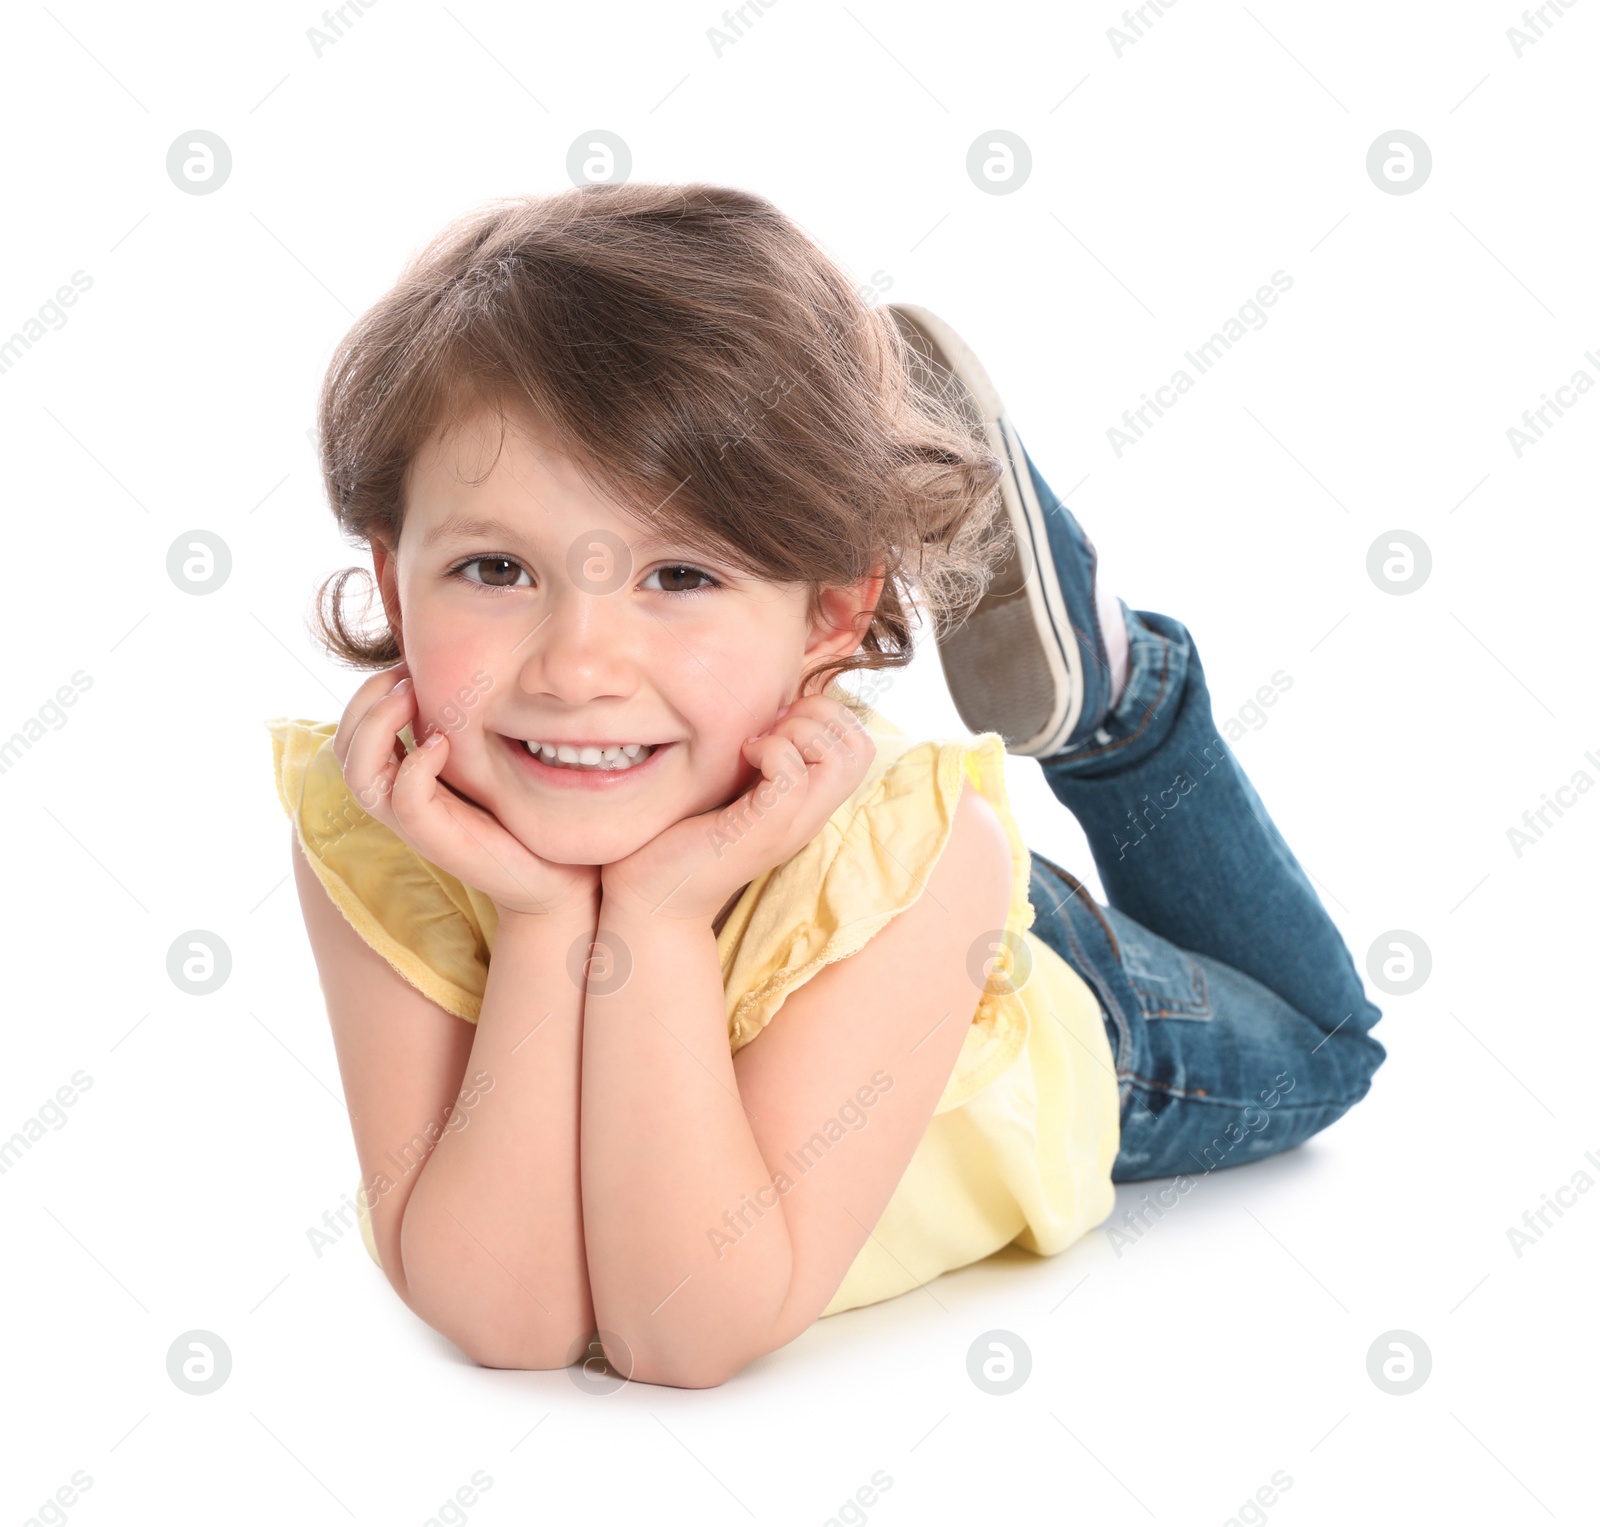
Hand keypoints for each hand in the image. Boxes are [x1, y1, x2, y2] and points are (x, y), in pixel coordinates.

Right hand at [332, 662, 600, 918]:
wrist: (556, 873)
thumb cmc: (523, 811)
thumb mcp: (488, 756)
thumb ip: (464, 723)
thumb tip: (466, 666)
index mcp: (405, 776)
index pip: (354, 730)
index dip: (370, 692)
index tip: (407, 664)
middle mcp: (399, 798)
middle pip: (345, 746)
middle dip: (366, 700)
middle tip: (405, 673)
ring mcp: (414, 820)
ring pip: (358, 772)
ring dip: (377, 725)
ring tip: (410, 695)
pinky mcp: (436, 839)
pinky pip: (404, 799)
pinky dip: (414, 765)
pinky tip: (440, 742)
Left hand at [599, 692, 875, 924]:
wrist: (654, 897)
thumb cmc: (682, 838)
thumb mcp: (732, 787)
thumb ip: (757, 757)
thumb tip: (764, 707)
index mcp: (808, 802)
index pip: (859, 744)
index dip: (825, 715)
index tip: (776, 721)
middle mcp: (810, 814)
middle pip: (860, 747)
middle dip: (819, 716)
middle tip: (771, 728)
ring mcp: (791, 825)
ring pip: (840, 758)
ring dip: (799, 731)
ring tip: (758, 743)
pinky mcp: (763, 831)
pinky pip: (792, 774)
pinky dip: (770, 749)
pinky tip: (742, 756)